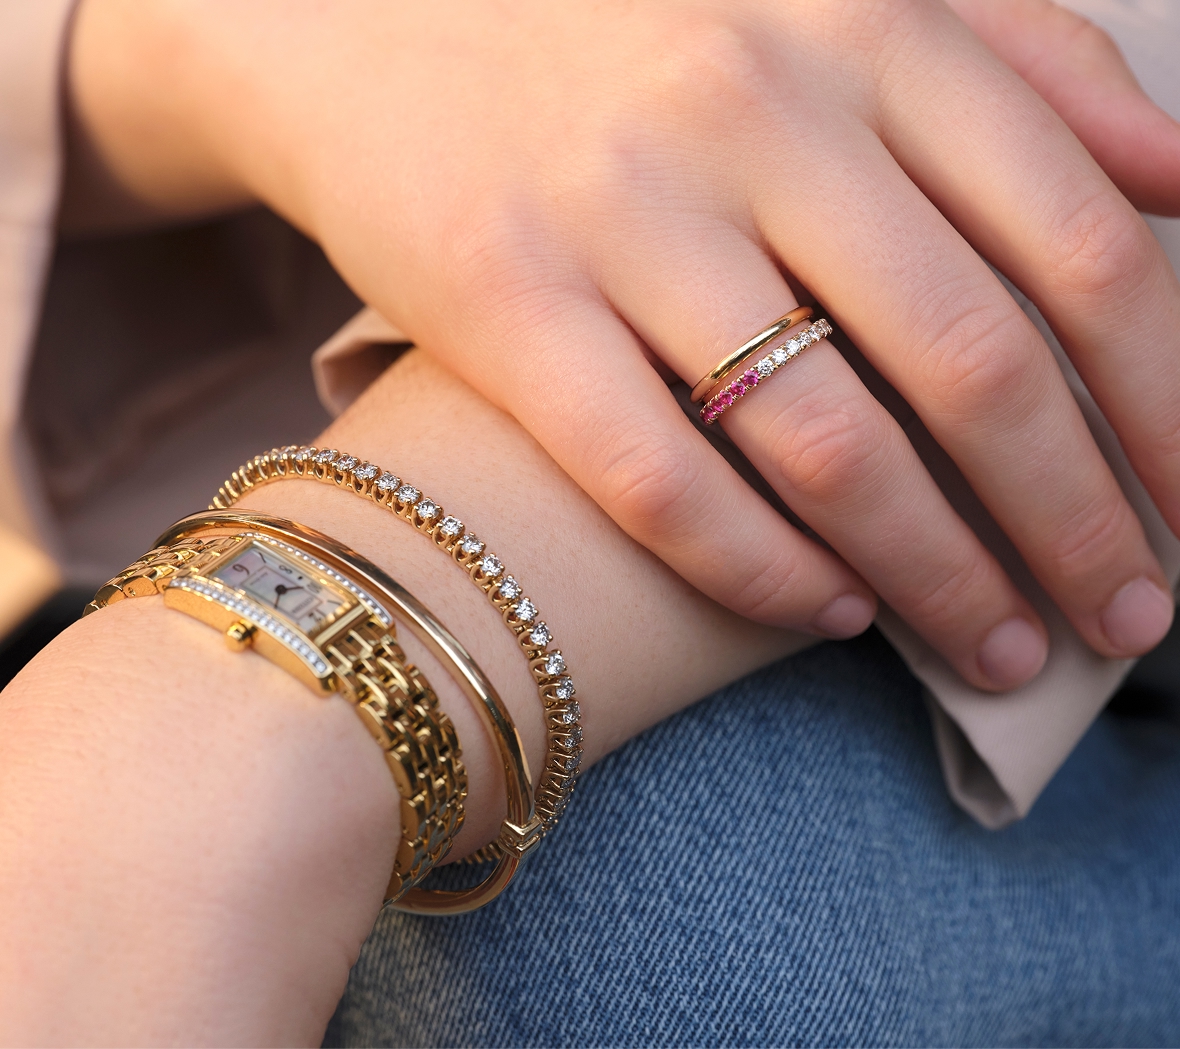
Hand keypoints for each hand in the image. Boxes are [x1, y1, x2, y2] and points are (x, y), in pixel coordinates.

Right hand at [64, 0, 1179, 690]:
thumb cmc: (626, 31)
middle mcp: (748, 113)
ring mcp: (619, 212)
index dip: (1165, 397)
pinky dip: (757, 566)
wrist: (372, 21)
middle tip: (1129, 618)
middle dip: (1075, 517)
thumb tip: (1176, 177)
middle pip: (971, 359)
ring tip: (996, 648)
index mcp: (857, 32)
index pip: (1076, 240)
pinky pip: (656, 476)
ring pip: (823, 440)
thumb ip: (1011, 64)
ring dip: (936, 573)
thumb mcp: (831, 0)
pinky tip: (825, 613)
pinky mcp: (502, 303)